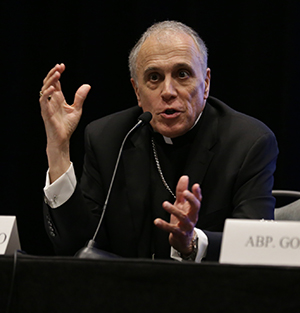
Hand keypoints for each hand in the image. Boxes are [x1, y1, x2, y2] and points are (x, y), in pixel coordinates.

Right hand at [40, 63, 90, 181]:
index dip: (57, 73)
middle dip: (52, 74)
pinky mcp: (45, 112)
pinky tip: (53, 89)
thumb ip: (80, 97)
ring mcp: (47, 106)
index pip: (56, 83)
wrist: (63, 139)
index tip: (62, 66)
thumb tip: (87, 85)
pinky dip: (47, 94)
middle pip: (49, 83)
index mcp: (58, 98)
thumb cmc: (67, 126)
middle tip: (59, 66)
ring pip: (44, 89)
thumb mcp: (77, 109)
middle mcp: (51, 100)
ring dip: (50, 81)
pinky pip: (43, 101)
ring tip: (57, 74)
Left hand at [154, 175, 201, 254]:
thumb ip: (182, 191)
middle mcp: (192, 216)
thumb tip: (184, 177)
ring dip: (174, 210)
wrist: (182, 240)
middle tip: (185, 193)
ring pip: (183, 217)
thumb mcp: (181, 204)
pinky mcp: (179, 233)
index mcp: (192, 209)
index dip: (197, 193)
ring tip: (165, 204)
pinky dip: (164, 225)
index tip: (195, 185)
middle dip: (191, 199)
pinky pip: (172, 229)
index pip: (198, 199)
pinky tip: (157, 221)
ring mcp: (186, 226)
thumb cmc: (182, 220)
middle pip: (195, 207)